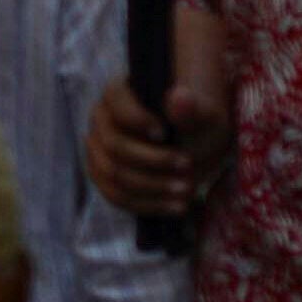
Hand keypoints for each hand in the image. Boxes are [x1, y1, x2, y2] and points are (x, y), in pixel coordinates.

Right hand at [83, 75, 223, 225]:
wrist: (194, 144)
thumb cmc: (197, 123)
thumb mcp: (203, 113)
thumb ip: (191, 107)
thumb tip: (178, 98)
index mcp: (116, 94)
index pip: (116, 107)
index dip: (137, 121)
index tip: (164, 134)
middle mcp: (100, 121)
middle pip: (115, 146)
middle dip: (152, 161)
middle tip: (187, 166)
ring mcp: (99, 150)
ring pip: (113, 175)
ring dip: (151, 187)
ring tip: (186, 190)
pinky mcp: (105, 177)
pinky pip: (116, 196)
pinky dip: (147, 204)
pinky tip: (176, 206)